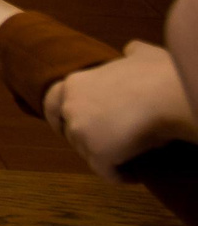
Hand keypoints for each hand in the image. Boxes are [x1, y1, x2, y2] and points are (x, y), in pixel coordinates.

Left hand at [43, 40, 197, 179]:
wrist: (173, 95)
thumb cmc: (161, 75)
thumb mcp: (141, 55)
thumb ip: (129, 53)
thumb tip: (129, 49)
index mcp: (74, 83)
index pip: (52, 104)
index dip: (60, 118)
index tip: (70, 128)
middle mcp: (70, 107)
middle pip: (71, 132)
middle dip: (87, 139)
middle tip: (110, 143)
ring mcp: (80, 132)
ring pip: (89, 153)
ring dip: (106, 157)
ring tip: (130, 155)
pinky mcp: (98, 154)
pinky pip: (107, 173)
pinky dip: (121, 176)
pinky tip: (135, 175)